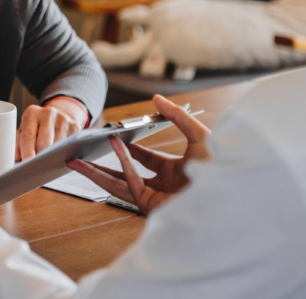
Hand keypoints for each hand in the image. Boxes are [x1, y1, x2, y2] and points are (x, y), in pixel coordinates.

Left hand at [16, 97, 86, 160]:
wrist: (56, 116)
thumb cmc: (36, 127)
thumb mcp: (24, 130)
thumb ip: (17, 143)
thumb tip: (15, 158)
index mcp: (32, 112)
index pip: (28, 135)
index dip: (27, 151)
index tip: (26, 163)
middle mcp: (48, 113)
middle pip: (44, 141)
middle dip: (40, 156)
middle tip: (36, 165)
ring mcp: (64, 119)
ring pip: (58, 146)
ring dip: (52, 156)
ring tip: (46, 159)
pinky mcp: (75, 127)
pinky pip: (69, 146)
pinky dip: (63, 153)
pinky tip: (58, 154)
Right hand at [68, 94, 211, 213]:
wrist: (231, 192)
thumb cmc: (222, 167)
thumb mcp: (199, 135)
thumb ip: (176, 116)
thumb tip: (156, 98)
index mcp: (176, 173)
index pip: (146, 162)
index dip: (130, 151)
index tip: (115, 139)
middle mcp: (163, 187)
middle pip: (124, 176)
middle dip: (100, 167)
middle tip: (82, 157)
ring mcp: (155, 198)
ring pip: (118, 184)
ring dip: (95, 173)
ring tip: (74, 162)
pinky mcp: (151, 206)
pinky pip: (129, 183)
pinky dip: (119, 164)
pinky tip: (112, 147)